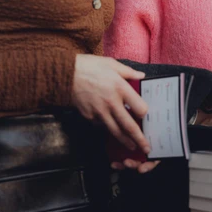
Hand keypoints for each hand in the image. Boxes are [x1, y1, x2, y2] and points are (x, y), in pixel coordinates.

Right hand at [72, 55, 157, 171]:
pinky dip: (107, 130)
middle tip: (146, 148)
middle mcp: (111, 103)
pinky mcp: (88, 117)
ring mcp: (99, 112)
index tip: (145, 115)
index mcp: (120, 88)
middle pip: (128, 126)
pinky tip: (112, 132)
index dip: (144, 112)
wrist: (64, 73)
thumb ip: (128, 72)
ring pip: (115, 131)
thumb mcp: (111, 63)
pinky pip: (101, 126)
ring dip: (125, 141)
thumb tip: (141, 76)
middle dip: (139, 139)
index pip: (139, 107)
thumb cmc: (89, 66)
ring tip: (132, 147)